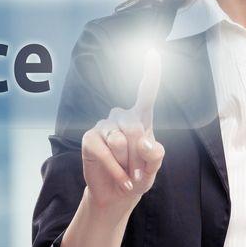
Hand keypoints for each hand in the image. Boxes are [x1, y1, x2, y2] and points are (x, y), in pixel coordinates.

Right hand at [81, 48, 165, 211]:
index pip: (147, 93)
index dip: (151, 73)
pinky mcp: (89, 138)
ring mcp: (103, 126)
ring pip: (120, 142)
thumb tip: (143, 143)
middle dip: (139, 156)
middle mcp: (121, 117)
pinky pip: (105, 152)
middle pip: (135, 128)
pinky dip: (116, 171)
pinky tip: (122, 180)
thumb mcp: (154, 169)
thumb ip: (156, 155)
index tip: (153, 52)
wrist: (117, 194)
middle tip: (139, 173)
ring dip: (128, 165)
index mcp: (141, 118)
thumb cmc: (138, 176)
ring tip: (128, 174)